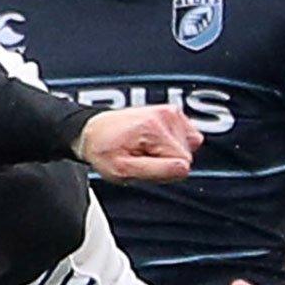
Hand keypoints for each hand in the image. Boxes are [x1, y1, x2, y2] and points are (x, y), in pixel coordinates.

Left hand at [75, 105, 200, 182]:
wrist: (95, 130)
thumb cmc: (105, 150)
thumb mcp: (122, 170)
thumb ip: (156, 171)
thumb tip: (184, 169)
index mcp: (154, 129)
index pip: (182, 165)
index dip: (163, 172)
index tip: (143, 164)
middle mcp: (166, 116)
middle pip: (186, 156)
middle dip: (166, 162)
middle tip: (141, 157)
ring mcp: (172, 112)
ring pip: (189, 148)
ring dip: (169, 153)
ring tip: (145, 149)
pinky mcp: (174, 112)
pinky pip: (189, 137)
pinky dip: (174, 143)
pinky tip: (154, 142)